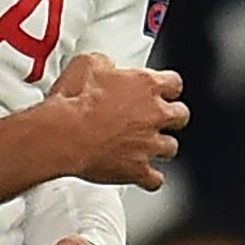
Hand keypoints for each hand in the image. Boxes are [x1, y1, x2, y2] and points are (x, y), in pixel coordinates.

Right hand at [48, 54, 187, 190]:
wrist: (64, 134)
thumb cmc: (74, 101)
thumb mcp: (88, 64)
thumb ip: (106, 65)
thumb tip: (105, 67)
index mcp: (146, 86)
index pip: (175, 83)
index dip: (168, 87)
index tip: (163, 90)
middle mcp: (154, 114)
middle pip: (181, 116)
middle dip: (172, 117)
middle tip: (159, 117)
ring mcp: (148, 144)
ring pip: (171, 148)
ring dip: (161, 146)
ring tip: (149, 145)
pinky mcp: (137, 170)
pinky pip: (155, 180)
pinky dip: (150, 178)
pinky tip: (143, 176)